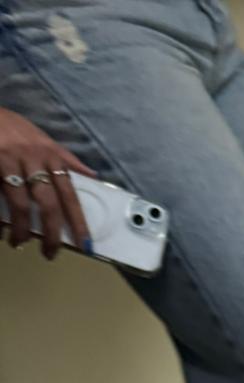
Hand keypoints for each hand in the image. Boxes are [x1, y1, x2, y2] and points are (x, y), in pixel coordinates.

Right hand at [0, 109, 94, 257]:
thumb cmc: (11, 126)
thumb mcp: (41, 138)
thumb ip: (65, 158)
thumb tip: (92, 175)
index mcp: (49, 155)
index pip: (69, 194)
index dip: (78, 221)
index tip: (85, 245)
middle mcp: (32, 158)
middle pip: (49, 203)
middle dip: (51, 233)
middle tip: (50, 253)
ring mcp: (9, 161)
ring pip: (21, 204)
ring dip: (21, 229)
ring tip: (19, 242)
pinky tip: (0, 229)